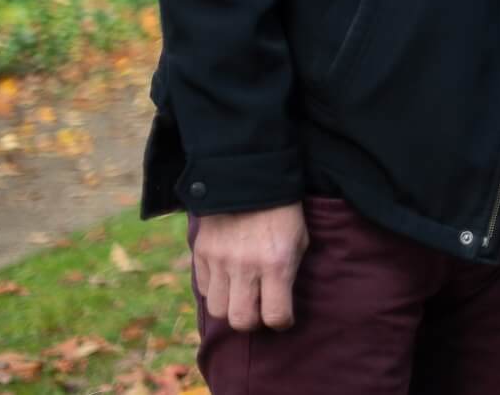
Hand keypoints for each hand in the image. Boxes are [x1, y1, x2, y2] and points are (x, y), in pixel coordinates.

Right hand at [191, 203, 308, 331]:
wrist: (250, 178)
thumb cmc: (283, 212)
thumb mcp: (299, 240)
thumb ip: (288, 273)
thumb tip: (281, 303)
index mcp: (276, 263)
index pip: (275, 315)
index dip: (281, 322)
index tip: (283, 318)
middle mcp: (245, 266)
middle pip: (240, 321)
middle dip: (252, 321)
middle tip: (259, 309)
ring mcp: (219, 260)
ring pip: (217, 310)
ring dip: (231, 307)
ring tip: (241, 295)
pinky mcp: (201, 253)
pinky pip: (203, 289)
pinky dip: (216, 290)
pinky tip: (227, 279)